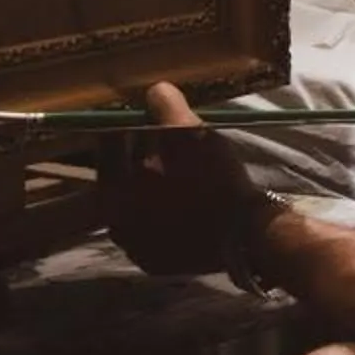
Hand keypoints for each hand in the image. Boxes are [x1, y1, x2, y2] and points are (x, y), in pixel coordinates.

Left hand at [98, 81, 277, 277]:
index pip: (107, 148)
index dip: (124, 128)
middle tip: (160, 146)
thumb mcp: (193, 135)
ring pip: (132, 207)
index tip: (142, 119)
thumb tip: (154, 91)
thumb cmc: (215, 182)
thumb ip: (168, 110)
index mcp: (116, 192)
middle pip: (118, 179)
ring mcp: (134, 248)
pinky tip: (181, 206)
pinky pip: (149, 231)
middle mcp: (116, 224)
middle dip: (134, 160)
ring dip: (146, 189)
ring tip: (174, 176)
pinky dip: (159, 216)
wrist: (247, 236)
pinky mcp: (154, 263)